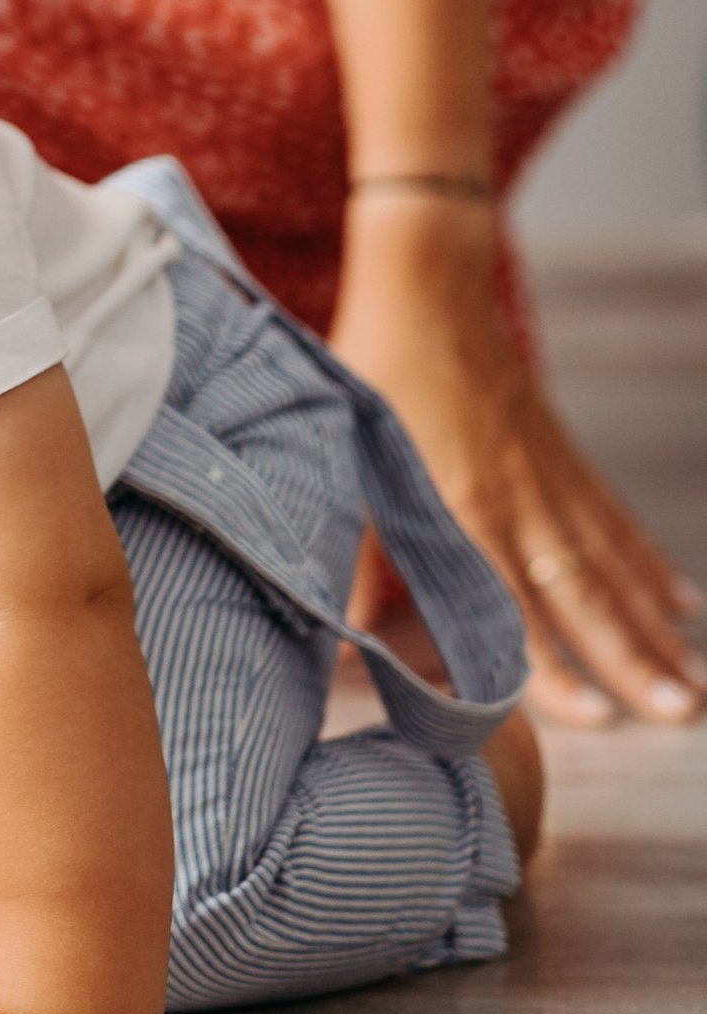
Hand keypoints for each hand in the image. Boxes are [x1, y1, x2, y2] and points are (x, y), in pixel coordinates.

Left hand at [332, 192, 705, 729]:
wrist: (427, 294)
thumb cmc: (375, 383)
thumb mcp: (346, 473)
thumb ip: (351, 563)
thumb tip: (342, 640)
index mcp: (462, 511)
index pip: (515, 609)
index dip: (555, 669)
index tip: (600, 719)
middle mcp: (519, 503)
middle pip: (584, 595)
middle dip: (633, 659)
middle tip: (681, 715)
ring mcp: (549, 480)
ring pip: (611, 565)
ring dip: (653, 625)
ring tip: (693, 679)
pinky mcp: (562, 457)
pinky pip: (614, 521)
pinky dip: (649, 564)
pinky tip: (683, 603)